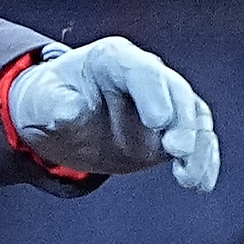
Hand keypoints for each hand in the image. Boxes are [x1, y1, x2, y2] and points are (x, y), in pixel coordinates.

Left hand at [8, 37, 219, 190]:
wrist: (57, 120)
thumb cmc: (48, 101)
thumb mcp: (41, 101)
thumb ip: (55, 104)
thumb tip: (69, 112)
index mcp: (113, 59)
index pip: (140, 71)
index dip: (153, 94)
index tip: (159, 121)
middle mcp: (145, 76)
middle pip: (175, 92)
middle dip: (182, 122)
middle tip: (178, 150)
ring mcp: (163, 102)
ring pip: (193, 118)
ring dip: (197, 147)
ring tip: (190, 177)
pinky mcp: (172, 131)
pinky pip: (197, 143)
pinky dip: (202, 162)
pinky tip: (200, 183)